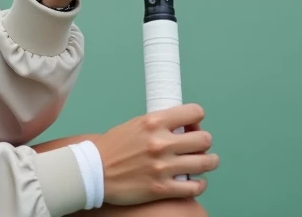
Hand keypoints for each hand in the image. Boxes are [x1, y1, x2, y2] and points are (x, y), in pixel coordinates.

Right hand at [94, 104, 217, 204]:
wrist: (93, 172)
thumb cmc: (112, 149)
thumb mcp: (134, 125)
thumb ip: (158, 124)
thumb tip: (181, 127)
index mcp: (153, 122)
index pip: (194, 112)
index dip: (197, 118)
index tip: (194, 124)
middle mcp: (161, 143)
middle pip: (204, 139)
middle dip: (204, 142)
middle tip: (199, 146)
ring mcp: (163, 167)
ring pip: (205, 162)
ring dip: (209, 162)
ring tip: (206, 162)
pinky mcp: (162, 188)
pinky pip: (195, 187)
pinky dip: (200, 184)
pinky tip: (195, 181)